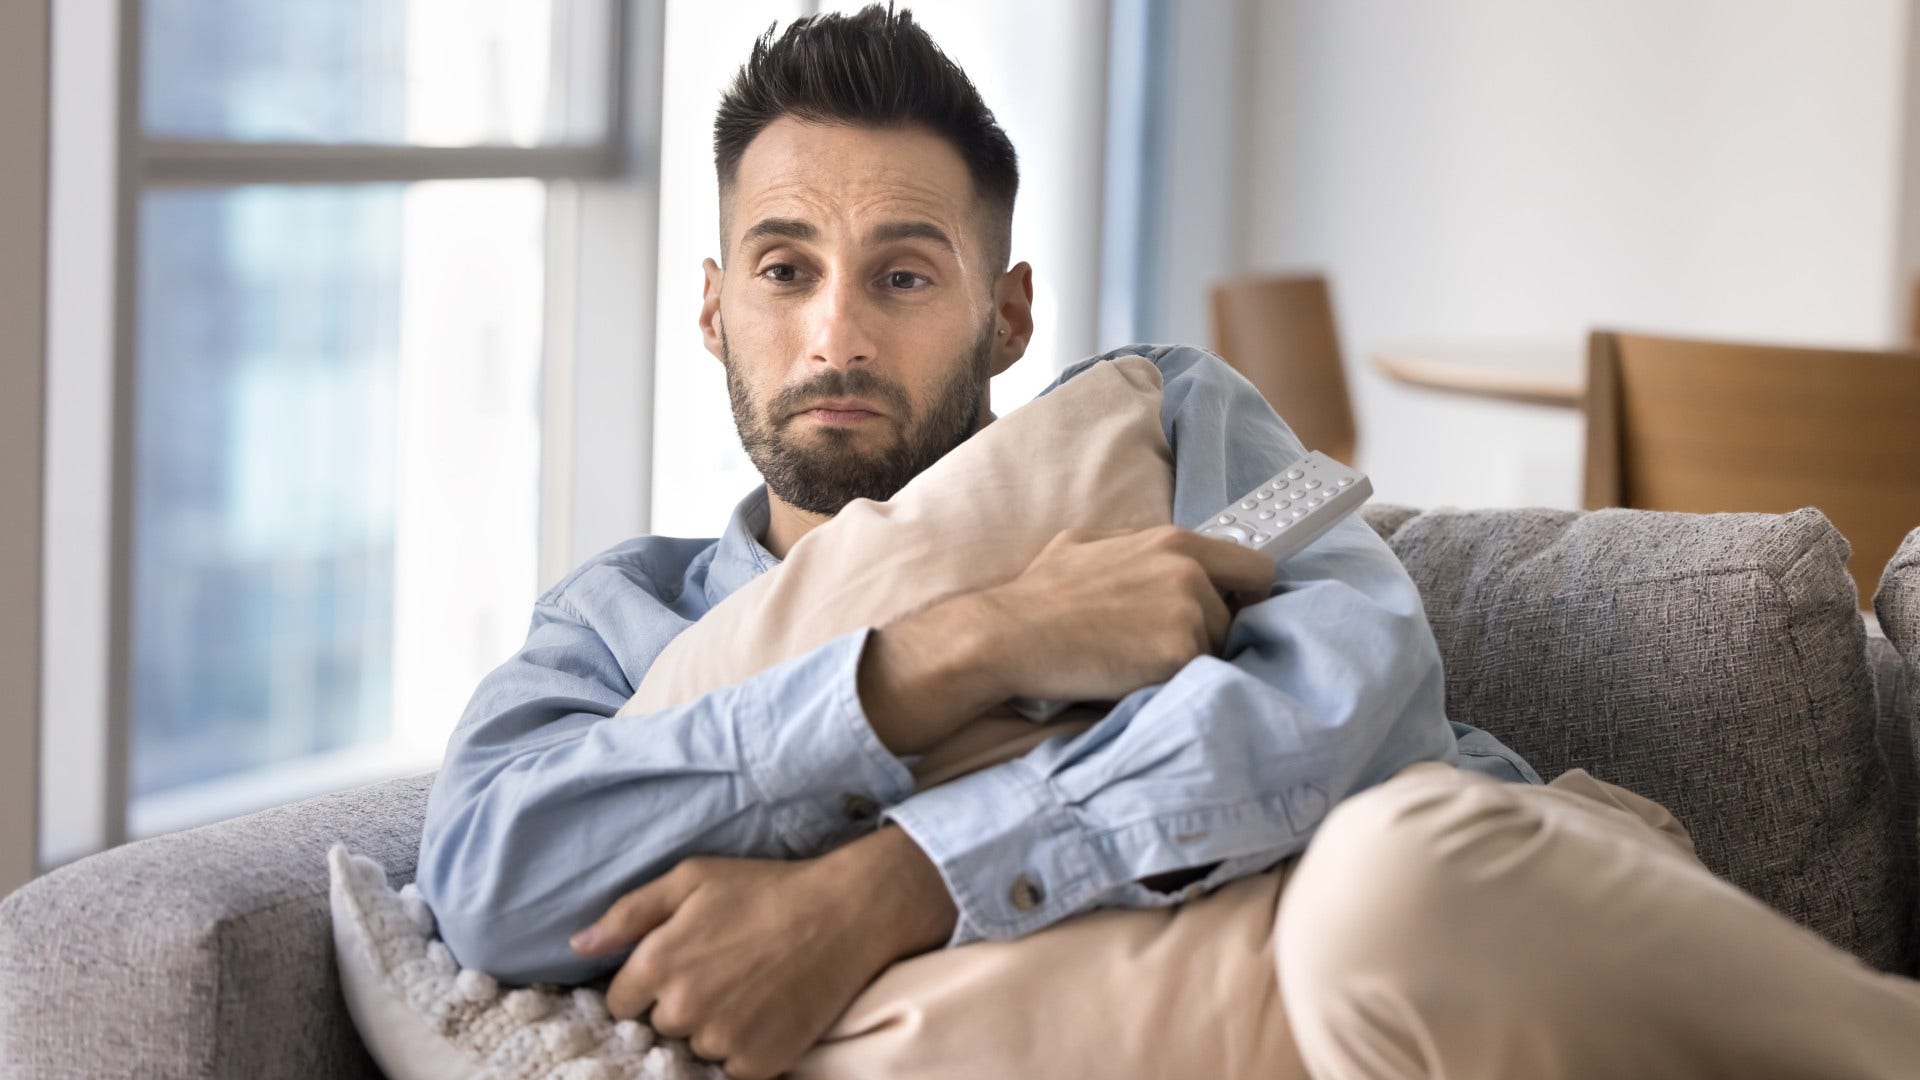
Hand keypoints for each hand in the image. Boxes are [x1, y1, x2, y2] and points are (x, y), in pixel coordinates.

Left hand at [569, 826, 954, 1078]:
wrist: (843, 913)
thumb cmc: (765, 888)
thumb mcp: (692, 878)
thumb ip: (629, 913)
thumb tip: (579, 945)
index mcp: (657, 963)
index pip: (620, 1002)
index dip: (645, 985)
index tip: (676, 968)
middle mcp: (682, 1008)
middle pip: (657, 1027)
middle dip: (679, 1005)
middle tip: (720, 973)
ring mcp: (721, 1039)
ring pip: (695, 1049)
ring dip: (712, 1029)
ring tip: (747, 989)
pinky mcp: (758, 1062)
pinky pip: (731, 1069)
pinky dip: (743, 1048)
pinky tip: (764, 1011)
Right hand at [975, 524, 1275, 704]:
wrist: (1010, 635)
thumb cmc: (1040, 595)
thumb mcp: (1089, 544)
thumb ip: (1137, 545)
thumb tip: (1156, 552)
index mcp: (1174, 542)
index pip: (1254, 568)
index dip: (1244, 596)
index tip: (1231, 612)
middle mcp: (1190, 571)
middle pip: (1236, 616)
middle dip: (1212, 631)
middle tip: (1168, 645)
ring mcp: (1188, 612)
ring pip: (1216, 649)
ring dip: (1187, 659)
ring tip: (1135, 660)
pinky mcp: (1179, 654)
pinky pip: (1194, 676)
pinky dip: (1169, 682)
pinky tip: (1131, 676)